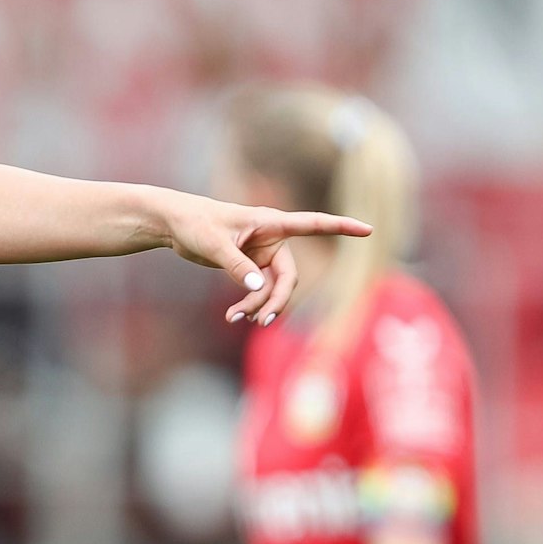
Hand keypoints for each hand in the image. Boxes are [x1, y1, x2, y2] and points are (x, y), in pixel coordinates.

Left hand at [159, 193, 371, 324]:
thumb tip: (256, 287)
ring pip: (273, 289)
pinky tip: (233, 316)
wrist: (174, 224)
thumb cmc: (195, 223)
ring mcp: (261, 255)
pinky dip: (248, 304)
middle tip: (262, 321)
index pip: (313, 223)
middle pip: (289, 276)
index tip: (368, 230)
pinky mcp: (249, 267)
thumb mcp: (214, 244)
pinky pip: (258, 291)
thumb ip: (236, 265)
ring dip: (258, 305)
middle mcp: (271, 239)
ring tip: (234, 318)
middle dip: (277, 300)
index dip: (341, 227)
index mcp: (270, 222)